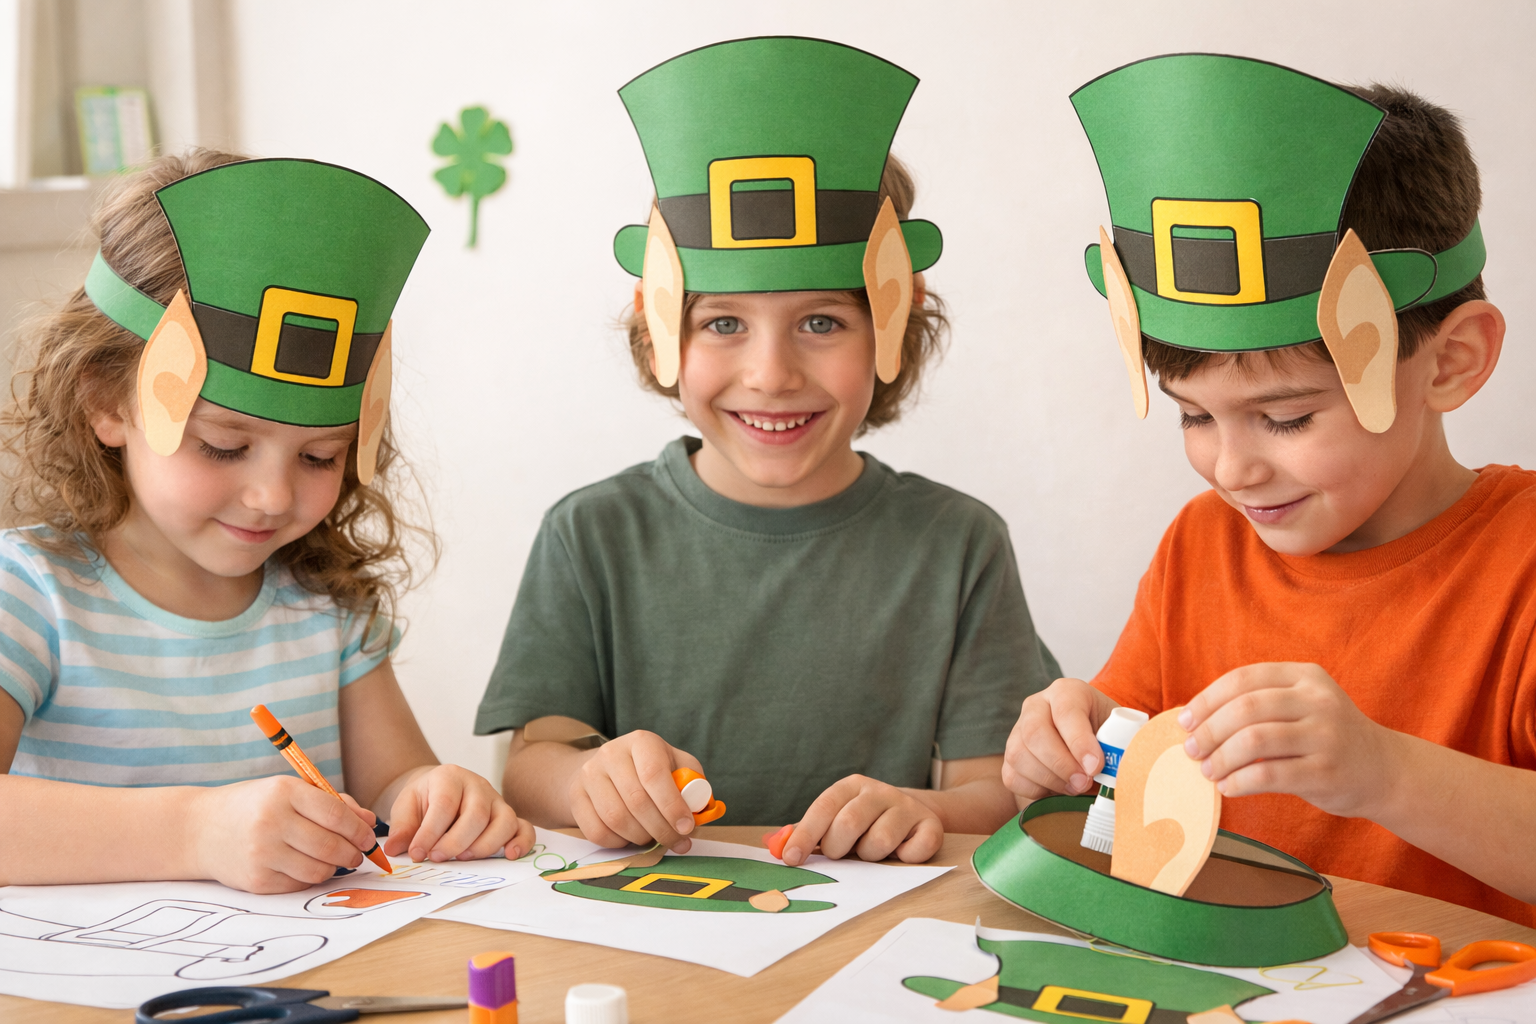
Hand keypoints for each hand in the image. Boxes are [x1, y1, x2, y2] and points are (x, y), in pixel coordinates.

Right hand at [190, 776, 379, 893]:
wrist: (199, 830)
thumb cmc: (254, 806)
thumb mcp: (290, 791)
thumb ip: (333, 803)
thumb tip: (369, 823)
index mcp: (284, 792)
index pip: (335, 814)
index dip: (359, 829)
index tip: (368, 837)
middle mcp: (272, 822)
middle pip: (330, 846)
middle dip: (353, 853)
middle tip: (358, 854)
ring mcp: (262, 853)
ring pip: (318, 870)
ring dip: (335, 868)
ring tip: (335, 860)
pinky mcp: (256, 880)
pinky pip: (299, 885)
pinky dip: (311, 878)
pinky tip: (307, 867)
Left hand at [384, 764, 534, 862]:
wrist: (438, 790)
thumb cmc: (423, 799)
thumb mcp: (405, 806)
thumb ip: (402, 827)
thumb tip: (395, 850)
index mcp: (449, 777)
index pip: (445, 805)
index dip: (431, 832)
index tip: (417, 854)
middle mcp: (478, 785)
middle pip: (476, 814)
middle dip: (456, 842)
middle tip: (437, 858)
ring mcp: (496, 800)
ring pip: (504, 821)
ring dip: (485, 845)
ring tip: (463, 859)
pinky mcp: (508, 815)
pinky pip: (524, 827)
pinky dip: (521, 842)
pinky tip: (510, 855)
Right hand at [569, 730, 702, 850]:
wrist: (606, 768)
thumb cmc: (651, 769)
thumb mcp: (676, 766)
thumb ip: (692, 785)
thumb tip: (700, 812)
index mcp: (642, 741)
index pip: (654, 774)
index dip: (672, 805)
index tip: (686, 827)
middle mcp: (611, 753)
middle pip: (636, 801)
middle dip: (661, 829)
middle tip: (677, 843)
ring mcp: (589, 774)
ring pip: (616, 819)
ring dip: (640, 837)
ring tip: (653, 837)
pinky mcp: (576, 796)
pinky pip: (596, 831)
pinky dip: (618, 843)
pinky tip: (630, 837)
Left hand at [780, 775, 942, 864]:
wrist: (915, 815)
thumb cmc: (865, 824)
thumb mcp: (835, 821)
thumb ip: (806, 833)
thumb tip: (772, 846)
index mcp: (851, 786)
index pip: (824, 807)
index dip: (805, 834)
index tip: (791, 859)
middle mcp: (879, 791)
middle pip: (849, 823)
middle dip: (838, 848)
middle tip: (842, 854)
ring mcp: (907, 806)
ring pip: (880, 840)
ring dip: (871, 856)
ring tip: (874, 850)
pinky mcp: (930, 825)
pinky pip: (913, 852)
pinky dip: (904, 858)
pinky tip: (901, 851)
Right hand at [1002, 678, 1120, 799]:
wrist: (1092, 744)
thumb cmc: (1109, 737)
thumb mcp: (1121, 732)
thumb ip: (1122, 745)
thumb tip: (1120, 768)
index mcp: (1068, 691)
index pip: (1067, 711)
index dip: (1079, 741)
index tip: (1095, 767)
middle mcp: (1037, 705)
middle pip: (1035, 733)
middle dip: (1061, 764)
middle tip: (1084, 783)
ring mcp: (1018, 729)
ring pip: (1019, 756)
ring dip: (1050, 780)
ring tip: (1076, 788)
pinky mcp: (1010, 756)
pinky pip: (1013, 776)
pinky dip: (1035, 790)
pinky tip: (1058, 789)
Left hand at [1180, 662, 1393, 817]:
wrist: (1384, 770)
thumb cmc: (1325, 737)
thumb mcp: (1301, 705)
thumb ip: (1259, 705)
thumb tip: (1194, 721)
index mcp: (1305, 676)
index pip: (1243, 679)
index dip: (1207, 699)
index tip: (1185, 720)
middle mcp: (1318, 700)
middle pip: (1245, 708)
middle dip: (1209, 730)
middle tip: (1191, 750)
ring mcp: (1326, 735)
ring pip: (1254, 740)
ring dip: (1221, 758)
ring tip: (1208, 771)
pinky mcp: (1326, 771)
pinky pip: (1269, 774)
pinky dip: (1240, 781)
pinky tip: (1228, 787)